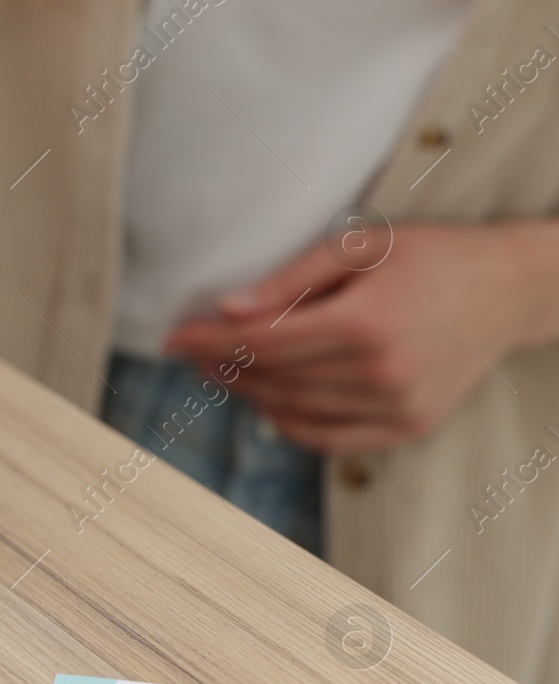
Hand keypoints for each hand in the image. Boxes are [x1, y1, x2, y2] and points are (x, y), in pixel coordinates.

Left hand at [164, 223, 558, 454]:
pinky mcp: (409, 426)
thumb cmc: (433, 257)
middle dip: (221, 366)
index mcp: (367, 322)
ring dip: (248, 394)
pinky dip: (288, 423)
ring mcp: (397, 405)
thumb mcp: (361, 245)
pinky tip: (265, 401)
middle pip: (273, 378)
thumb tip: (228, 310)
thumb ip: (291, 280)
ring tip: (222, 372)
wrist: (510, 289)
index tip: (173, 338)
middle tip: (190, 351)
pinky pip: (328, 437)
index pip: (262, 342)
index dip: (210, 343)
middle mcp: (382, 372)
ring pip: (294, 411)